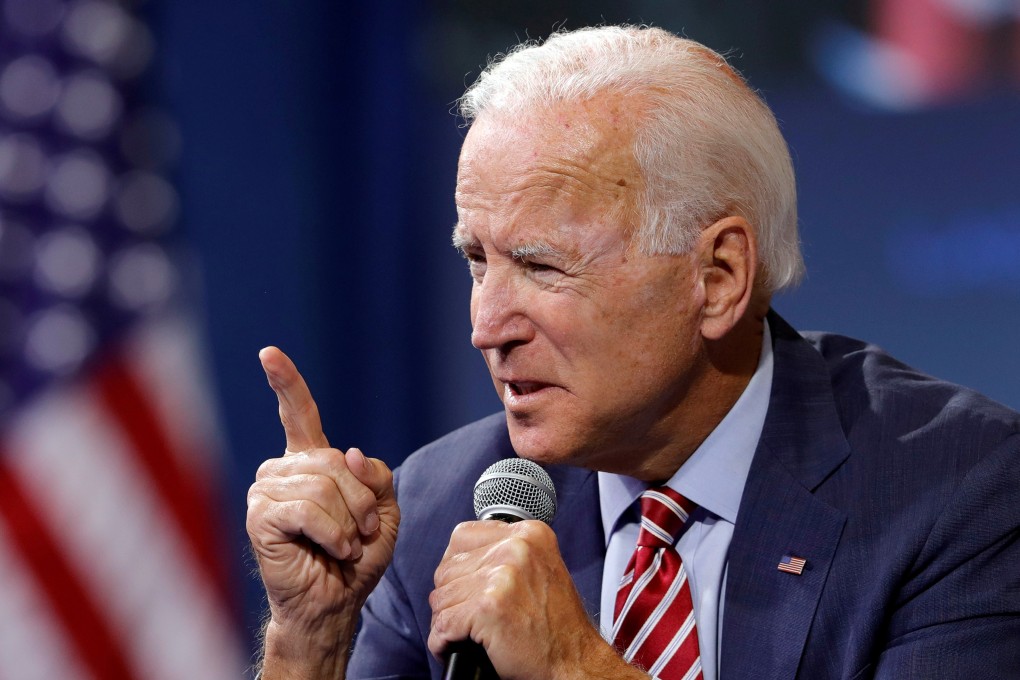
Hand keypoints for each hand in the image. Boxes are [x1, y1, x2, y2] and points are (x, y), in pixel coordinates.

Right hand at [247, 347, 398, 677]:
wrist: (335, 603)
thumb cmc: (355, 557)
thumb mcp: (383, 510)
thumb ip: (375, 476)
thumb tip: (350, 453)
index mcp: (310, 462)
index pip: (299, 414)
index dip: (286, 382)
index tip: (268, 354)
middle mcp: (282, 470)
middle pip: (336, 461)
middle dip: (362, 500)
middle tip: (363, 531)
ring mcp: (266, 491)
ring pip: (324, 486)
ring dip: (349, 521)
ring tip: (346, 544)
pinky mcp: (260, 516)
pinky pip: (308, 510)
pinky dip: (331, 533)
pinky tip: (331, 550)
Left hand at [428, 520, 642, 679]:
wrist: (574, 662)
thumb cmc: (557, 625)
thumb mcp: (539, 569)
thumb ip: (504, 554)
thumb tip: (457, 557)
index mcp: (528, 534)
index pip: (462, 537)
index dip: (457, 567)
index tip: (465, 587)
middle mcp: (516, 548)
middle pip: (447, 568)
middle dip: (451, 598)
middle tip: (468, 618)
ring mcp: (502, 576)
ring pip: (441, 597)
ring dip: (446, 622)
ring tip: (467, 633)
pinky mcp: (488, 607)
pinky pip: (442, 625)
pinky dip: (443, 642)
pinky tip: (458, 647)